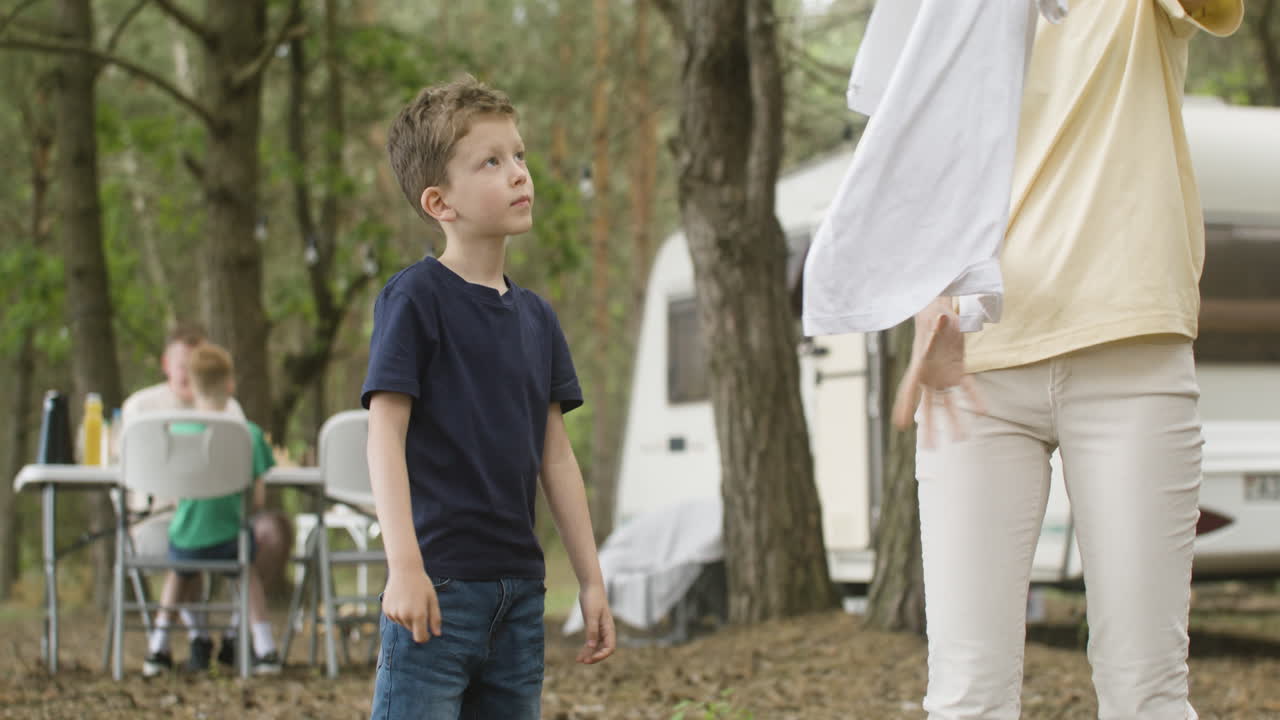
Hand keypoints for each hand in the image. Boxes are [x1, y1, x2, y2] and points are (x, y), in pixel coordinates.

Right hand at [381, 568, 441, 642]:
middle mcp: (404, 616)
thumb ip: (435, 618)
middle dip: (417, 623)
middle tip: (419, 606)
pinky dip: (399, 613)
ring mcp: (393, 613)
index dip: (425, 637)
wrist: (404, 570)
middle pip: (412, 630)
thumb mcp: (433, 600)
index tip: (428, 633)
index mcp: (418, 614)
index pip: (420, 638)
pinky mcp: (386, 610)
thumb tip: (437, 634)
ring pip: (403, 624)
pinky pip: (395, 618)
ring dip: (408, 617)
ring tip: (410, 600)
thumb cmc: (422, 585)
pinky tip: (402, 600)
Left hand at [576, 583, 614, 663]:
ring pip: (596, 646)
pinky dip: (586, 647)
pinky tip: (580, 652)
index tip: (590, 658)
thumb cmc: (593, 599)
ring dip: (589, 654)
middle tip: (582, 661)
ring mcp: (599, 628)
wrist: (590, 586)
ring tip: (578, 660)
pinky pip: (591, 640)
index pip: (610, 648)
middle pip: (603, 649)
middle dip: (594, 657)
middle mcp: (606, 630)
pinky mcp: (593, 626)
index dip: (601, 655)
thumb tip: (591, 647)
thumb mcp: (591, 615)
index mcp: (609, 628)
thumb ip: (592, 631)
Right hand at [890, 298, 984, 446]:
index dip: (905, 406)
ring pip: (948, 403)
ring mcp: (943, 375)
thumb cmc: (934, 313)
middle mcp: (929, 376)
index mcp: (920, 366)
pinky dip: (975, 399)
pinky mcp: (958, 371)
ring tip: (960, 439)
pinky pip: (968, 388)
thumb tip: (942, 317)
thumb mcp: (935, 318)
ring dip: (954, 420)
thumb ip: (939, 323)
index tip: (899, 424)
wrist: (942, 311)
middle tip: (929, 448)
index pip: (909, 389)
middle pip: (927, 406)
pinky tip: (983, 412)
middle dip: (929, 427)